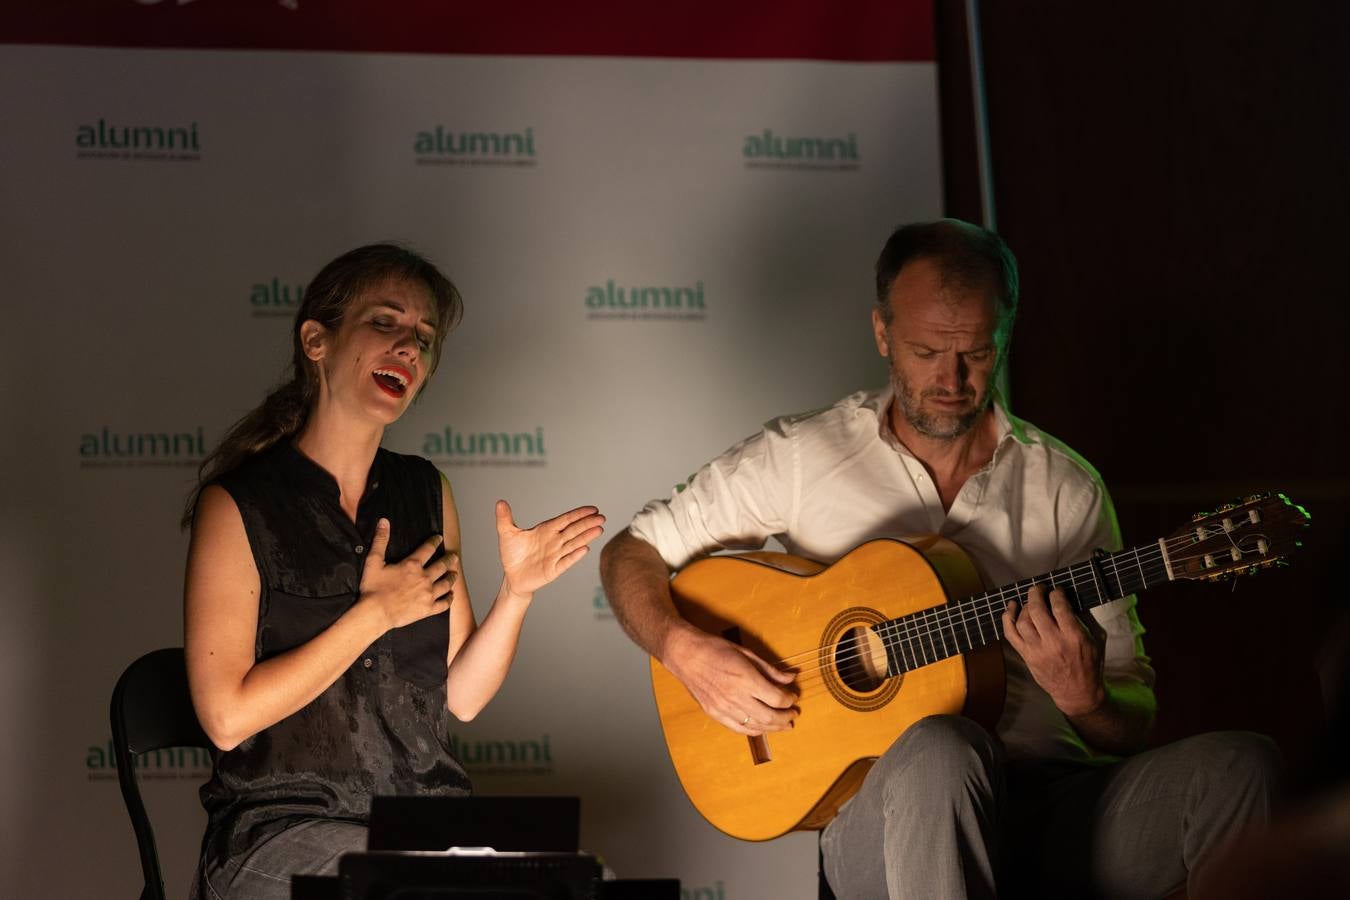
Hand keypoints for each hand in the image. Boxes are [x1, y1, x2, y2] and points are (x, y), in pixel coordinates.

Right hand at [358, 518, 454, 629]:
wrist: (376, 613)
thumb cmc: (373, 589)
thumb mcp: (373, 561)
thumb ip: (380, 540)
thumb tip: (384, 522)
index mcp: (412, 565)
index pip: (428, 549)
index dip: (434, 542)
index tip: (439, 538)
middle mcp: (424, 578)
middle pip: (442, 565)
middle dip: (449, 559)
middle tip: (454, 556)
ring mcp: (428, 594)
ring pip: (446, 583)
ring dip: (452, 577)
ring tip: (455, 574)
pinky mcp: (428, 609)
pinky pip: (444, 603)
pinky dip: (449, 599)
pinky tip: (451, 596)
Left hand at [496, 501, 605, 597]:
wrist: (512, 577)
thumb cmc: (512, 554)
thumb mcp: (506, 534)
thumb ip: (505, 518)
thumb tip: (500, 502)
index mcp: (546, 530)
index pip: (566, 520)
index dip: (579, 514)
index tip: (593, 509)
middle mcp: (554, 541)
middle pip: (574, 530)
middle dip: (588, 523)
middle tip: (602, 517)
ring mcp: (556, 555)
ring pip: (574, 544)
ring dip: (586, 537)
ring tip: (600, 529)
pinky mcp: (554, 570)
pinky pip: (566, 561)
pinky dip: (575, 556)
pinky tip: (585, 549)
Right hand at [666, 627, 797, 735]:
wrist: (685, 655)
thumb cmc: (715, 649)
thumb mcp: (746, 653)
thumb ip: (770, 669)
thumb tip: (790, 677)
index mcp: (746, 679)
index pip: (776, 698)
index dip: (789, 700)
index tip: (793, 696)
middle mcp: (736, 697)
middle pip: (769, 716)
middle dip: (786, 717)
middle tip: (794, 714)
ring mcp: (724, 708)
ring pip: (756, 726)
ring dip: (774, 727)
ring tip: (784, 725)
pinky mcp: (715, 714)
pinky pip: (739, 729)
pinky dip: (754, 730)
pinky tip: (763, 728)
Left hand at [1003, 583, 1106, 716]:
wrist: (1077, 693)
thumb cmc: (1090, 666)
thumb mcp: (1096, 641)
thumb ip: (1084, 620)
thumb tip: (1069, 600)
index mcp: (1074, 637)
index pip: (1059, 607)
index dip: (1056, 593)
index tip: (1056, 590)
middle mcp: (1053, 642)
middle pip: (1037, 610)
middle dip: (1036, 593)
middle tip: (1039, 588)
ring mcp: (1037, 650)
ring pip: (1023, 621)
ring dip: (1024, 606)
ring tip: (1030, 601)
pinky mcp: (1026, 656)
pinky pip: (1010, 634)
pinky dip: (1007, 619)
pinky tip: (1011, 607)